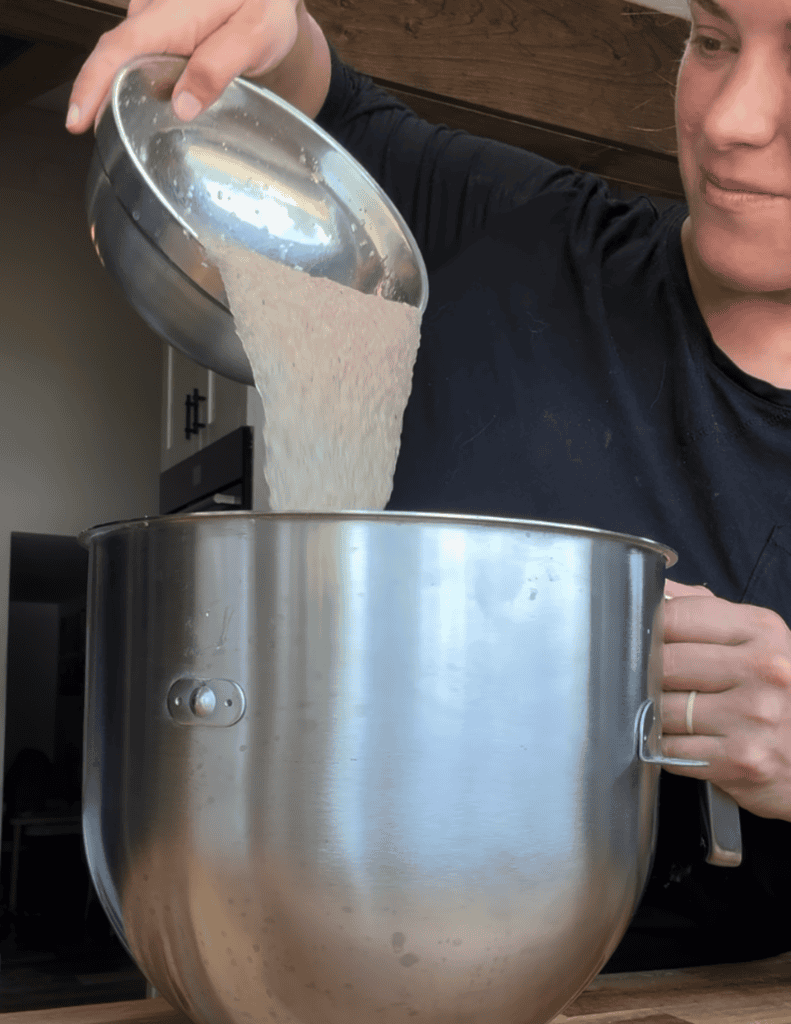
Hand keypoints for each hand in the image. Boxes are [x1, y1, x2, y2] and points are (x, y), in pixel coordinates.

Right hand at [66, 0, 304, 133]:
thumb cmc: (266, 6)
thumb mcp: (253, 37)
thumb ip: (217, 68)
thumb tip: (182, 106)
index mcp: (171, 13)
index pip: (119, 49)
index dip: (93, 85)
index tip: (78, 119)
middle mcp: (155, 11)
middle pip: (115, 56)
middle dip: (100, 97)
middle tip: (104, 136)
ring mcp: (156, 17)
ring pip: (128, 58)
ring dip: (121, 91)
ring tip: (127, 127)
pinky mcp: (162, 26)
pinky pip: (142, 55)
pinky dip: (139, 80)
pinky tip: (150, 103)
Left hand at [660, 579, 790, 821]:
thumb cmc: (776, 688)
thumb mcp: (753, 638)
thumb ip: (701, 609)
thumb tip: (650, 588)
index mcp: (762, 630)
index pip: (675, 616)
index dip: (646, 629)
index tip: (639, 640)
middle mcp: (764, 670)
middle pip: (664, 662)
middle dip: (643, 674)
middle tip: (642, 680)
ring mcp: (754, 716)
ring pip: (662, 709)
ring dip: (651, 713)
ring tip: (663, 711)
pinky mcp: (742, 760)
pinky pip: (672, 749)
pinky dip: (662, 746)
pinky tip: (679, 739)